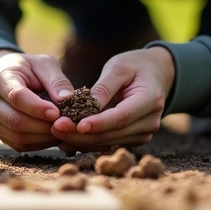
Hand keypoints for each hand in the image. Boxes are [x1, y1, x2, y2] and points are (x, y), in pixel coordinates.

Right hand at [0, 50, 74, 151]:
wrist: (5, 75)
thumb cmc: (28, 68)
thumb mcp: (44, 64)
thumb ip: (56, 81)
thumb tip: (67, 100)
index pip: (16, 97)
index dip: (38, 108)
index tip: (57, 113)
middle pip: (16, 121)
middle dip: (44, 125)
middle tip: (64, 124)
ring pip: (17, 137)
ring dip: (43, 137)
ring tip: (60, 129)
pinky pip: (18, 145)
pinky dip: (38, 143)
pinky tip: (50, 134)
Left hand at [51, 46, 174, 148]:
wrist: (154, 74)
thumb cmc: (134, 66)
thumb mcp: (119, 67)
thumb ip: (104, 87)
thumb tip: (84, 106)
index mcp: (150, 100)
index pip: (121, 117)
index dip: (98, 123)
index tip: (76, 125)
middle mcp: (150, 121)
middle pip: (113, 134)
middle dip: (83, 134)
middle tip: (56, 127)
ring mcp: (144, 133)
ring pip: (109, 143)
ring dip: (82, 140)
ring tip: (57, 133)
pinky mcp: (134, 138)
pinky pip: (109, 143)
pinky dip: (88, 141)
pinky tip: (68, 137)